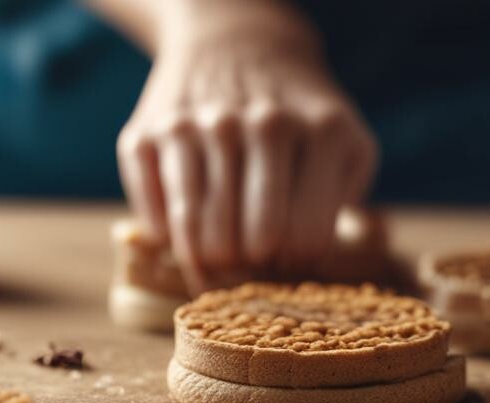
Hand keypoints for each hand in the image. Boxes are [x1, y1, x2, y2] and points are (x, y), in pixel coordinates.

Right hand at [116, 8, 377, 292]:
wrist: (235, 43)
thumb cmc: (296, 115)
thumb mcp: (345, 144)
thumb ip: (339, 203)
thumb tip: (298, 270)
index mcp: (320, 131)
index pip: (303, 240)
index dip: (294, 266)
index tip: (285, 263)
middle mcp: (258, 124)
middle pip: (248, 245)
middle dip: (248, 273)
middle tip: (247, 269)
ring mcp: (196, 127)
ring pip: (196, 236)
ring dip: (205, 266)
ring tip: (217, 266)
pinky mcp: (144, 135)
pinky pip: (154, 219)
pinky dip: (168, 239)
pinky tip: (186, 230)